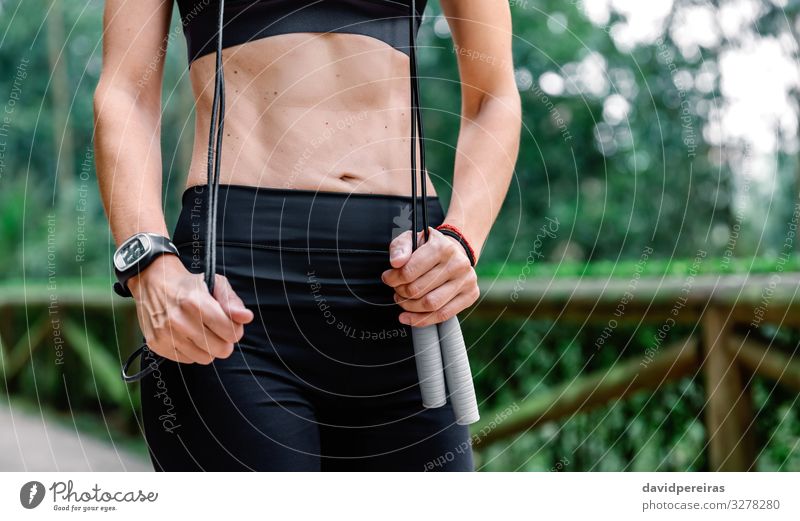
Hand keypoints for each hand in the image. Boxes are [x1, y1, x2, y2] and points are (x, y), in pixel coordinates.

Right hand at [127, 255, 254, 364]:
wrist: (152, 281)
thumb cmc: (189, 284)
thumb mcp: (215, 283)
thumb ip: (232, 301)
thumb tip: (246, 317)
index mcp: (196, 302)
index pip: (231, 332)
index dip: (235, 329)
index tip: (230, 323)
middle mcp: (179, 320)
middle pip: (221, 349)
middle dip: (224, 341)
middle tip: (217, 330)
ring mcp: (166, 334)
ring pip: (205, 358)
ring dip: (208, 348)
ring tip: (202, 333)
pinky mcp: (156, 344)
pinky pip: (187, 360)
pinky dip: (191, 351)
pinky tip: (187, 336)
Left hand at [381, 227, 478, 327]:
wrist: (456, 251)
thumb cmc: (430, 247)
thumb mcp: (412, 239)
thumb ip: (400, 248)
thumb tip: (396, 263)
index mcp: (442, 247)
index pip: (409, 271)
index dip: (393, 279)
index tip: (388, 279)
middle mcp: (458, 264)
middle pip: (418, 290)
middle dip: (401, 293)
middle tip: (397, 290)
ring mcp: (466, 280)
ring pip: (430, 305)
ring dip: (410, 307)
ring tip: (403, 300)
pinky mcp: (470, 295)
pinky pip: (443, 315)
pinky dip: (422, 320)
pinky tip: (409, 317)